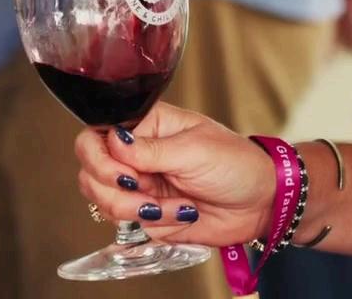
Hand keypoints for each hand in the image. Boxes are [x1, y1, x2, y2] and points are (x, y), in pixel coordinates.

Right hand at [74, 103, 275, 246]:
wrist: (261, 202)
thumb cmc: (236, 163)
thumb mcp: (194, 149)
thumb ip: (150, 150)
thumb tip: (112, 141)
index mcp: (144, 126)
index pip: (95, 135)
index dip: (99, 158)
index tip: (126, 173)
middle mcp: (135, 155)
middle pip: (90, 172)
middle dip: (115, 189)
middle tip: (145, 189)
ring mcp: (140, 185)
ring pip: (104, 201)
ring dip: (136, 208)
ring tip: (172, 205)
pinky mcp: (149, 213)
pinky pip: (131, 224)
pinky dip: (157, 223)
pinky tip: (184, 212)